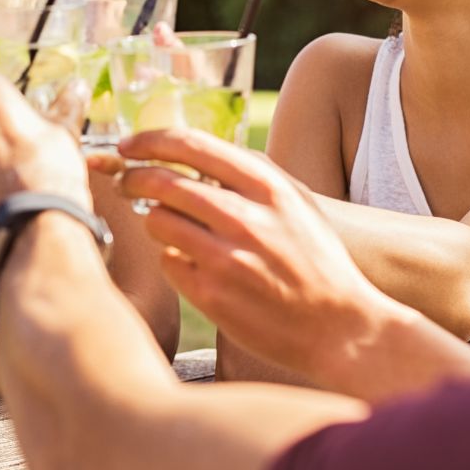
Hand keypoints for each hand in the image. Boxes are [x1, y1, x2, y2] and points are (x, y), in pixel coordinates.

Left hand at [117, 129, 392, 382]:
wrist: (342, 329)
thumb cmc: (316, 260)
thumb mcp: (296, 202)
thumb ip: (250, 173)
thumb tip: (194, 150)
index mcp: (266, 187)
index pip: (190, 145)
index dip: (149, 140)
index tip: (128, 145)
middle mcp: (244, 218)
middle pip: (161, 181)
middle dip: (133, 178)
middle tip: (126, 184)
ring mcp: (225, 259)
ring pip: (156, 222)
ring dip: (155, 221)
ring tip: (174, 230)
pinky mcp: (211, 296)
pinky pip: (167, 262)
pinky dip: (172, 259)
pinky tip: (194, 265)